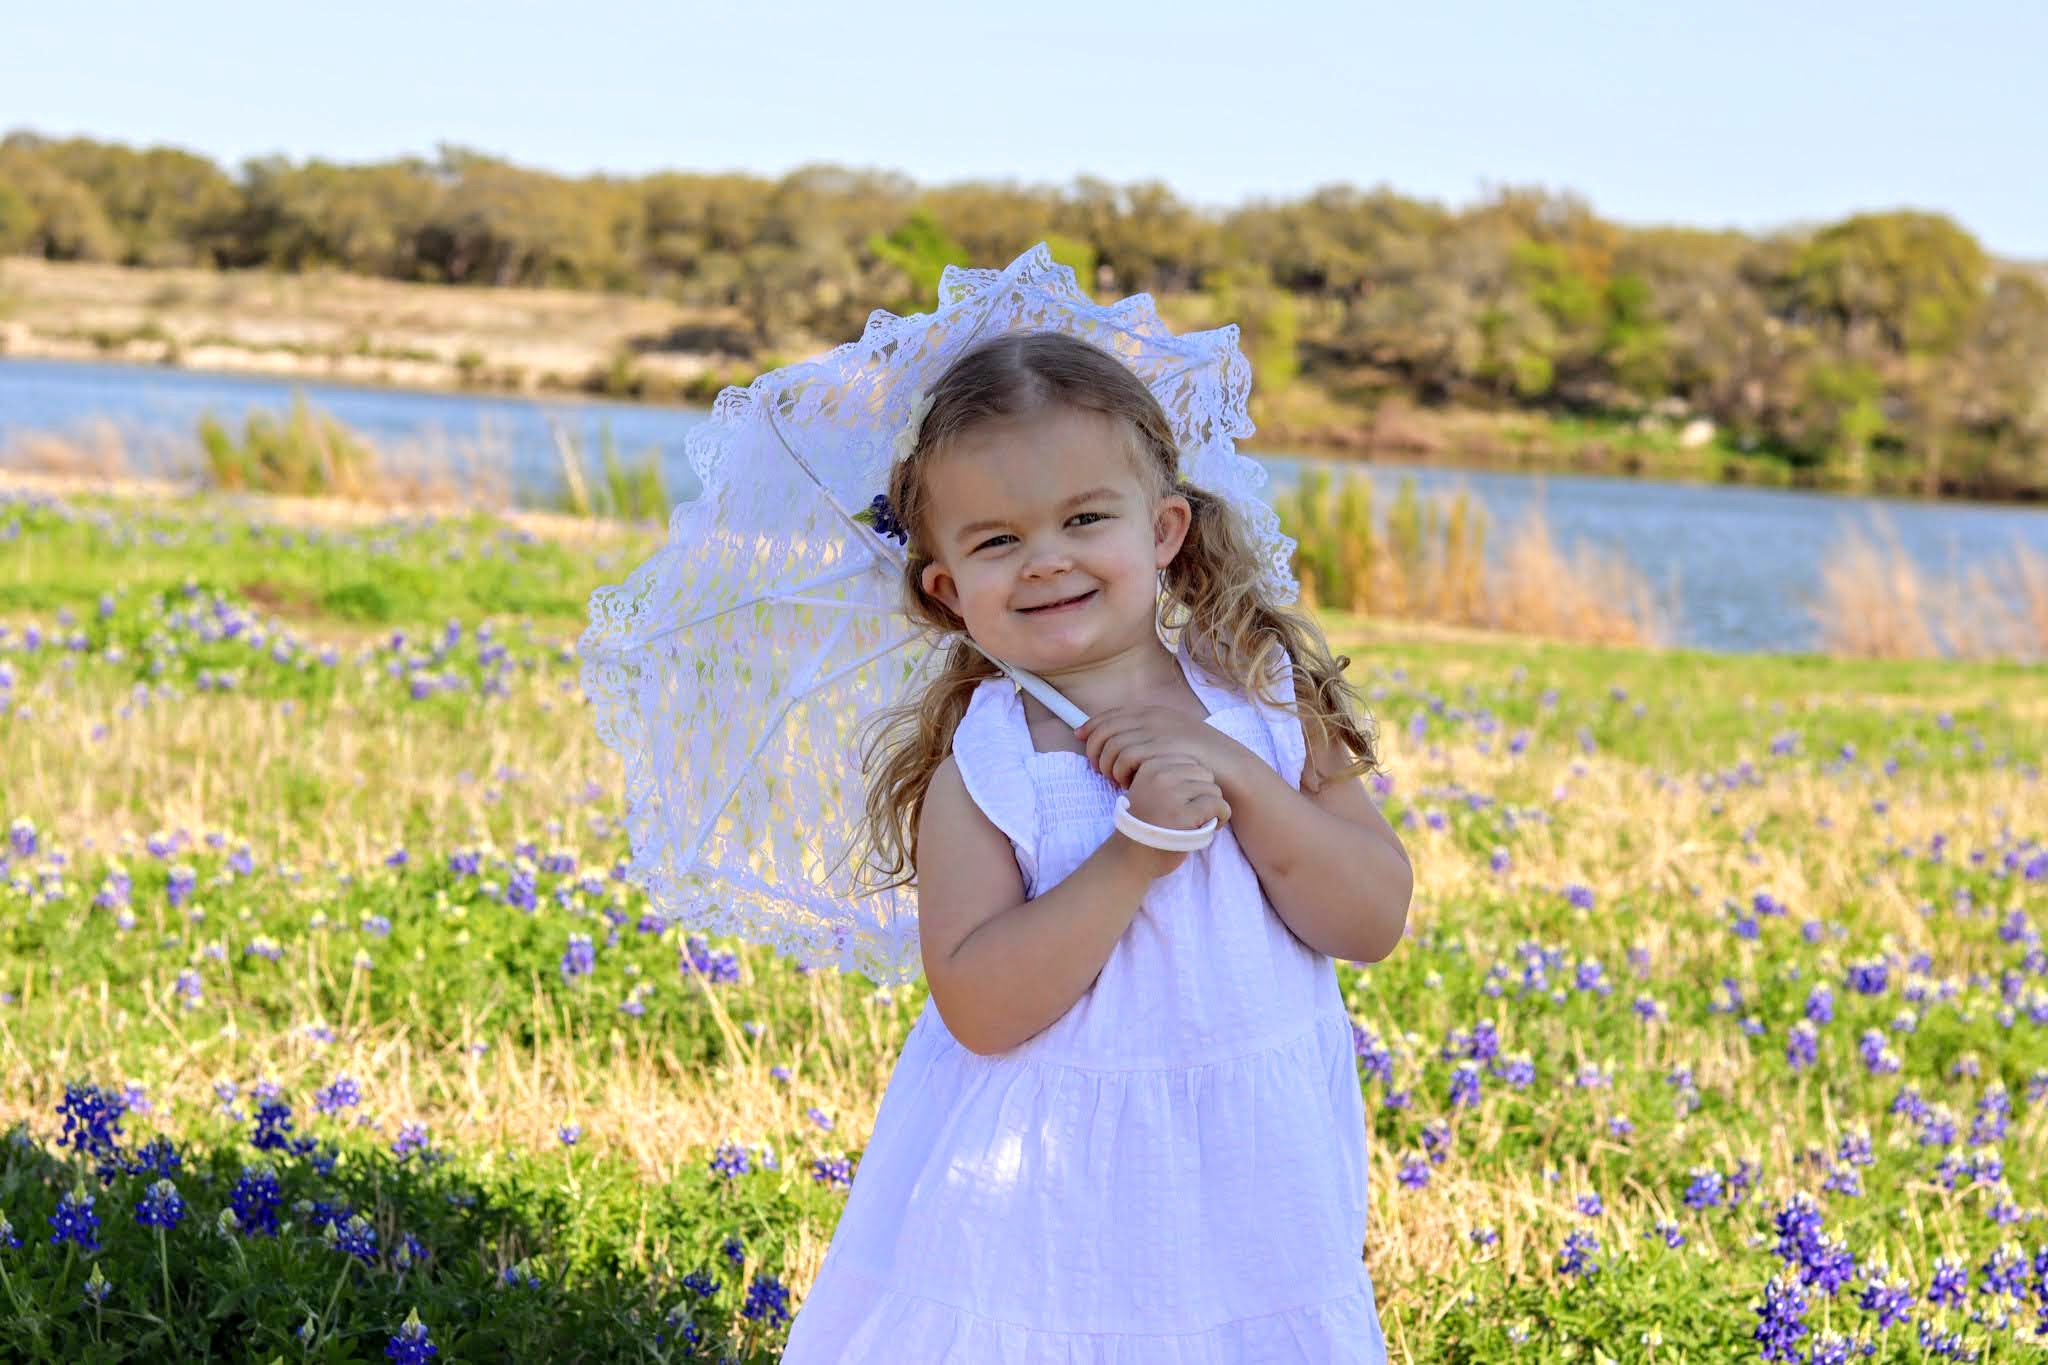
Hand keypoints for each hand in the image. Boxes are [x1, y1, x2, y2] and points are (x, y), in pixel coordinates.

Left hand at [1075, 705, 1224, 790]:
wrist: (1231, 770)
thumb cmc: (1198, 762)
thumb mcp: (1171, 742)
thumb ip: (1144, 738)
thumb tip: (1112, 743)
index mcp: (1153, 712)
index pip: (1109, 714)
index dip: (1090, 726)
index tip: (1079, 737)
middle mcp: (1153, 718)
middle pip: (1105, 730)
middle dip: (1094, 750)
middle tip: (1098, 769)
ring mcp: (1158, 732)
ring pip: (1112, 745)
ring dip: (1108, 766)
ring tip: (1117, 780)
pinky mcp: (1161, 749)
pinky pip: (1126, 758)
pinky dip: (1121, 773)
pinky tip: (1129, 784)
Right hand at [1123, 752, 1230, 833]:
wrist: (1130, 857)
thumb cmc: (1145, 825)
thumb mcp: (1147, 788)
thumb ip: (1167, 774)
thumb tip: (1203, 763)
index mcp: (1151, 765)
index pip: (1191, 763)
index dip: (1194, 784)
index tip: (1185, 801)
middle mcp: (1161, 776)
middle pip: (1205, 774)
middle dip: (1205, 794)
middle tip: (1196, 814)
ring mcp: (1172, 795)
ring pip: (1214, 790)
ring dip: (1213, 809)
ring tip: (1200, 823)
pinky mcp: (1185, 815)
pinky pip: (1219, 806)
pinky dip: (1221, 818)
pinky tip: (1210, 827)